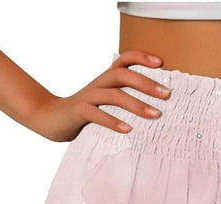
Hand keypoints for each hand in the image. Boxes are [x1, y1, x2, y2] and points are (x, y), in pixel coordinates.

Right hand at [30, 51, 169, 141]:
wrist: (53, 118)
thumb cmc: (87, 111)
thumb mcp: (107, 100)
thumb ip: (125, 96)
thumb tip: (158, 106)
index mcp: (106, 78)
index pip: (124, 60)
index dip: (141, 57)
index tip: (161, 62)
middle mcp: (99, 83)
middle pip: (122, 75)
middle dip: (146, 83)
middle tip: (167, 95)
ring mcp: (88, 96)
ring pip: (113, 95)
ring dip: (136, 104)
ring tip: (155, 115)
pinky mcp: (79, 111)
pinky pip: (97, 114)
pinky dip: (113, 121)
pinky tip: (127, 129)